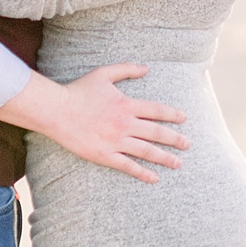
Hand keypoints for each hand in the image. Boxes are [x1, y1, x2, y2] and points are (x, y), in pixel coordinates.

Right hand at [0, 64, 188, 182]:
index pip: (156, 110)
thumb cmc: (79, 91)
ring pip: (146, 151)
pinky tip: (154, 178)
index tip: (184, 119)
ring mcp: (116, 141)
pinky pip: (128, 166)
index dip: (172, 114)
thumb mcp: (103, 74)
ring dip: (164, 158)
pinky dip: (142, 173)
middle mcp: (125, 124)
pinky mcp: (105, 155)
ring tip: (178, 163)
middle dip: (175, 139)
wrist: (57, 111)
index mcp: (127, 104)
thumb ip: (126, 70)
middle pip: (156, 133)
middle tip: (188, 145)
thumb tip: (146, 68)